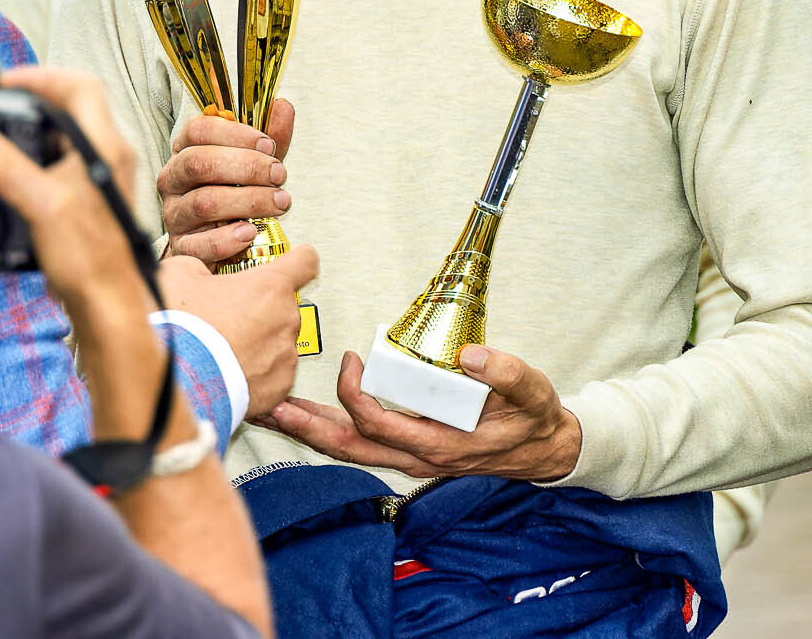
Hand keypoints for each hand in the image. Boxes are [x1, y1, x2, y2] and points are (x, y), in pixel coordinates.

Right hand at [0, 66, 146, 314]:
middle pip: (73, 106)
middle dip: (34, 99)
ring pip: (67, 135)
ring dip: (34, 129)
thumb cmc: (89, 260)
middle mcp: (110, 156)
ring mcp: (103, 177)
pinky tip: (12, 170)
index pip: (81, 86)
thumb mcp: (40, 206)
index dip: (43, 75)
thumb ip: (5, 166)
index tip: (6, 82)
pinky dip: (37, 156)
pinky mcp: (91, 199)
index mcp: (107, 147)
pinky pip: (63, 162)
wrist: (108, 306)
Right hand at [156, 245, 319, 416]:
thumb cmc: (181, 325)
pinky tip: (229, 373)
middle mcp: (286, 320)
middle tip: (229, 318)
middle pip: (285, 307)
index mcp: (270, 287)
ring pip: (279, 342)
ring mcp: (285, 356)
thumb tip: (202, 274)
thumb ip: (203, 265)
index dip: (296, 260)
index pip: (305, 261)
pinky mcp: (279, 388)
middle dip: (261, 310)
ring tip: (224, 351)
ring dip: (259, 343)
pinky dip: (256, 374)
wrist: (178, 379)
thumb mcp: (181, 273)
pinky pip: (273, 374)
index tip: (291, 263)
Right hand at [158, 98, 295, 264]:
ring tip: (279, 203)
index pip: (198, 130)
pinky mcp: (182, 246)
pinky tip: (251, 233)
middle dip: (246, 167)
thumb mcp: (255, 163)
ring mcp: (174, 214)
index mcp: (186, 150)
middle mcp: (173, 179)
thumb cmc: (237, 193)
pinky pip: (199, 244)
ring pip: (204, 202)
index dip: (235, 134)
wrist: (221, 242)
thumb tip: (282, 107)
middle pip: (199, 163)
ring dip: (248, 201)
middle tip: (280, 174)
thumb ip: (269, 137)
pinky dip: (227, 239)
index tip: (268, 144)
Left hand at [255, 345, 581, 481]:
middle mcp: (417, 457)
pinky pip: (360, 444)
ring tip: (272, 409)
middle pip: (347, 448)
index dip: (355, 394)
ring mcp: (410, 457)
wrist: (544, 450)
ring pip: (348, 450)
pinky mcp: (408, 449)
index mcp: (440, 444)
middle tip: (267, 404)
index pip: (378, 425)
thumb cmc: (534, 419)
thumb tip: (470, 354)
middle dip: (305, 427)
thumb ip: (507, 373)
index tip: (351, 359)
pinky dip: (328, 430)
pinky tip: (308, 416)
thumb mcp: (534, 393)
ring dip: (309, 431)